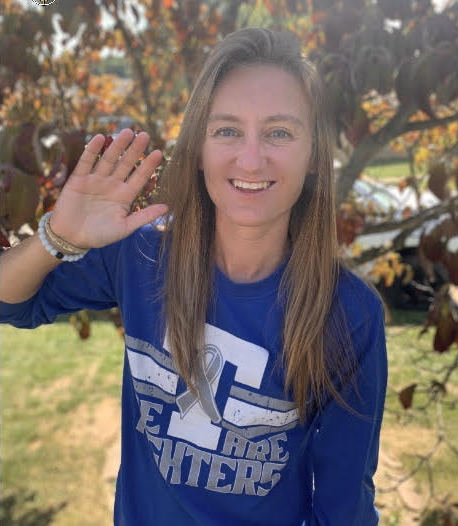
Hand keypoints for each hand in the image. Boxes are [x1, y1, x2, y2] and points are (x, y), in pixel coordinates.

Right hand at [48, 128, 167, 248]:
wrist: (72, 238)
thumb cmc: (100, 235)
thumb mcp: (125, 227)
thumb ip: (144, 216)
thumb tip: (167, 208)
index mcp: (125, 196)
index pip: (140, 177)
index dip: (148, 165)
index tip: (159, 153)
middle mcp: (112, 185)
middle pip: (126, 164)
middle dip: (134, 150)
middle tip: (144, 134)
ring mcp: (96, 180)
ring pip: (109, 159)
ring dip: (117, 146)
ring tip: (127, 132)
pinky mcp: (79, 179)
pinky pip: (87, 162)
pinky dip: (92, 151)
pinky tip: (100, 138)